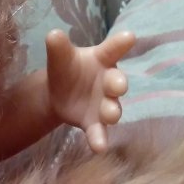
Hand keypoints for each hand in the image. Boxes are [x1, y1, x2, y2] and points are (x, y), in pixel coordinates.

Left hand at [46, 29, 134, 153]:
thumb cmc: (67, 68)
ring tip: (109, 116)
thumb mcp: (60, 57)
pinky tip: (99, 148)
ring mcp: (104, 103)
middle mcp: (108, 81)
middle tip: (118, 87)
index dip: (121, 43)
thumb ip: (59, 47)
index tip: (129, 37)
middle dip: (118, 84)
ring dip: (112, 112)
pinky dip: (99, 140)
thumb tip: (53, 35)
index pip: (112, 49)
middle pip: (117, 81)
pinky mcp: (95, 122)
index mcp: (102, 59)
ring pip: (112, 108)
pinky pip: (99, 131)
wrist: (59, 92)